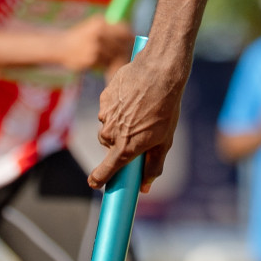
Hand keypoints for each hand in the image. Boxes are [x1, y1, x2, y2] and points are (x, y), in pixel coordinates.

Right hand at [56, 16, 133, 72]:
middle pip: (123, 44)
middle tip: (128, 53)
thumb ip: (114, 27)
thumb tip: (135, 36)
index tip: (134, 41)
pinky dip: (108, 64)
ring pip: (116, 55)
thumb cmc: (83, 35)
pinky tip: (102, 61)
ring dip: (117, 58)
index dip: (131, 37)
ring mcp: (95, 47)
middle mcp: (98, 34)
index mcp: (101, 23)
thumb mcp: (96, 24)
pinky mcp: (91, 60)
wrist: (61, 47)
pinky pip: (107, 63)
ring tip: (112, 57)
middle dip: (126, 49)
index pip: (125, 30)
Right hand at [89, 38, 184, 191]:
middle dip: (120, 143)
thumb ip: (153, 166)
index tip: (95, 183)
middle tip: (139, 131)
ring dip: (120, 123)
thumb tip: (145, 188)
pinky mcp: (103, 98)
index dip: (98, 179)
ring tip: (141, 110)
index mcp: (125, 148)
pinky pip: (108, 108)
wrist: (159, 72)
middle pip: (108, 146)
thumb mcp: (165, 141)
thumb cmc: (166, 108)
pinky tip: (134, 97)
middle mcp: (110, 133)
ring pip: (108, 126)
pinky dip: (118, 106)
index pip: (104, 172)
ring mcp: (105, 115)